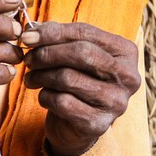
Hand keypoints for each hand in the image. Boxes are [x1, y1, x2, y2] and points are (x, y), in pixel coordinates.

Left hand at [21, 22, 139, 155]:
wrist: (80, 125)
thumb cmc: (78, 80)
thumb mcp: (73, 54)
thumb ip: (57, 37)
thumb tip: (31, 29)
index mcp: (126, 51)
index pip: (85, 33)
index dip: (53, 32)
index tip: (27, 36)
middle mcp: (128, 76)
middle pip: (81, 53)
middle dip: (47, 54)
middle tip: (28, 59)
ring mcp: (116, 102)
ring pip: (68, 78)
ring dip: (41, 76)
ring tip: (31, 78)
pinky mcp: (99, 124)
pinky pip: (62, 102)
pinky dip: (45, 96)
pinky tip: (43, 95)